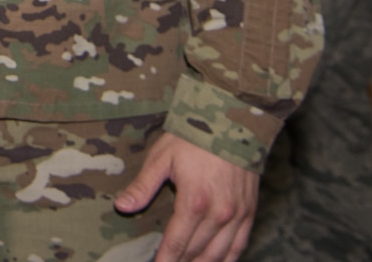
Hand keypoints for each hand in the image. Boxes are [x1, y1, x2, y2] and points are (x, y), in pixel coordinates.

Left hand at [115, 131, 257, 261]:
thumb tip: (121, 206)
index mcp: (194, 201)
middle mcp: (219, 214)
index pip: (177, 242)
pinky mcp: (249, 212)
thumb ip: (143, 186)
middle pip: (197, 251)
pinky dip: (227, 259)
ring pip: (219, 254)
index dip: (165, 259)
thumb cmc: (192, 138)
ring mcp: (237, 215)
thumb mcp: (162, 158)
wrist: (231, 123)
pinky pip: (240, 245)